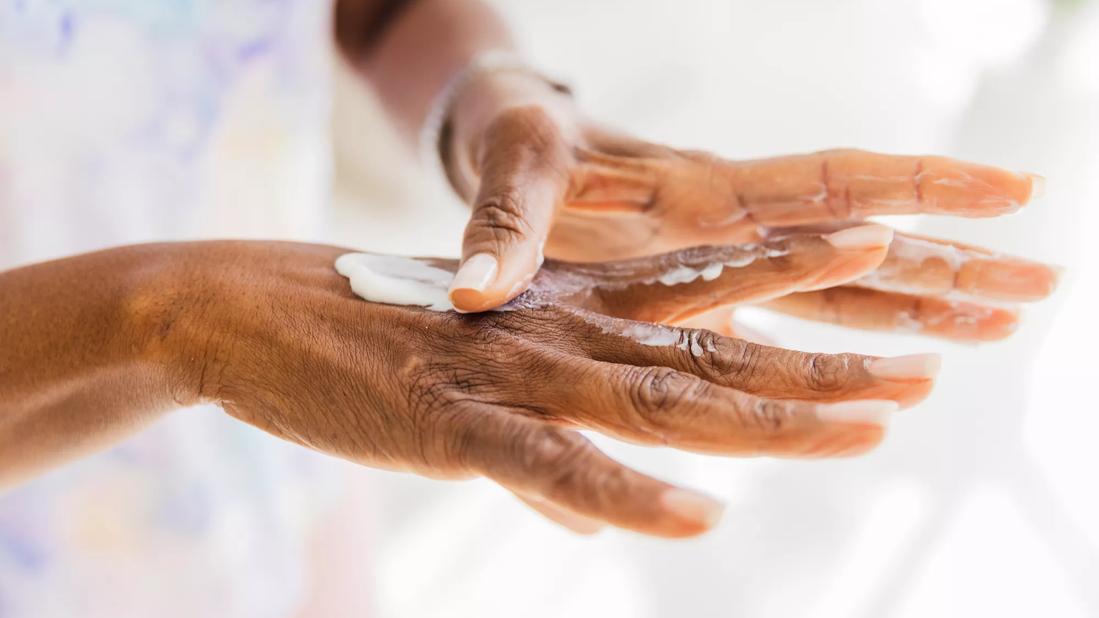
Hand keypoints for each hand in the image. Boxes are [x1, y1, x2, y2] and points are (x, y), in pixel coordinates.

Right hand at [153, 233, 935, 536]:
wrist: (252, 308)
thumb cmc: (370, 341)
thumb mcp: (475, 388)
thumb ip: (550, 449)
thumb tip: (601, 520)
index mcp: (562, 305)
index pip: (696, 282)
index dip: (786, 268)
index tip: (872, 251)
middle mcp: (557, 329)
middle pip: (711, 350)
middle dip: (819, 363)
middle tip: (919, 369)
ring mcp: (512, 374)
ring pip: (661, 400)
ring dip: (765, 419)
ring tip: (863, 428)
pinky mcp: (454, 425)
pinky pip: (553, 467)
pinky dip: (623, 494)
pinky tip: (694, 518)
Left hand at [442, 71, 1057, 340]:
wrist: (506, 140)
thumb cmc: (512, 146)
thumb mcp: (509, 177)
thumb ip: (503, 231)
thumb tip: (474, 296)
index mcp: (702, 189)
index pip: (828, 182)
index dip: (914, 185)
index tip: (1003, 189)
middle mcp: (733, 225)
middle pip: (864, 240)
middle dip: (952, 258)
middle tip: (1045, 285)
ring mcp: (726, 260)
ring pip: (846, 284)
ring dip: (926, 299)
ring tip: (1011, 317)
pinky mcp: (706, 288)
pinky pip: (798, 315)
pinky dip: (858, 333)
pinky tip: (905, 357)